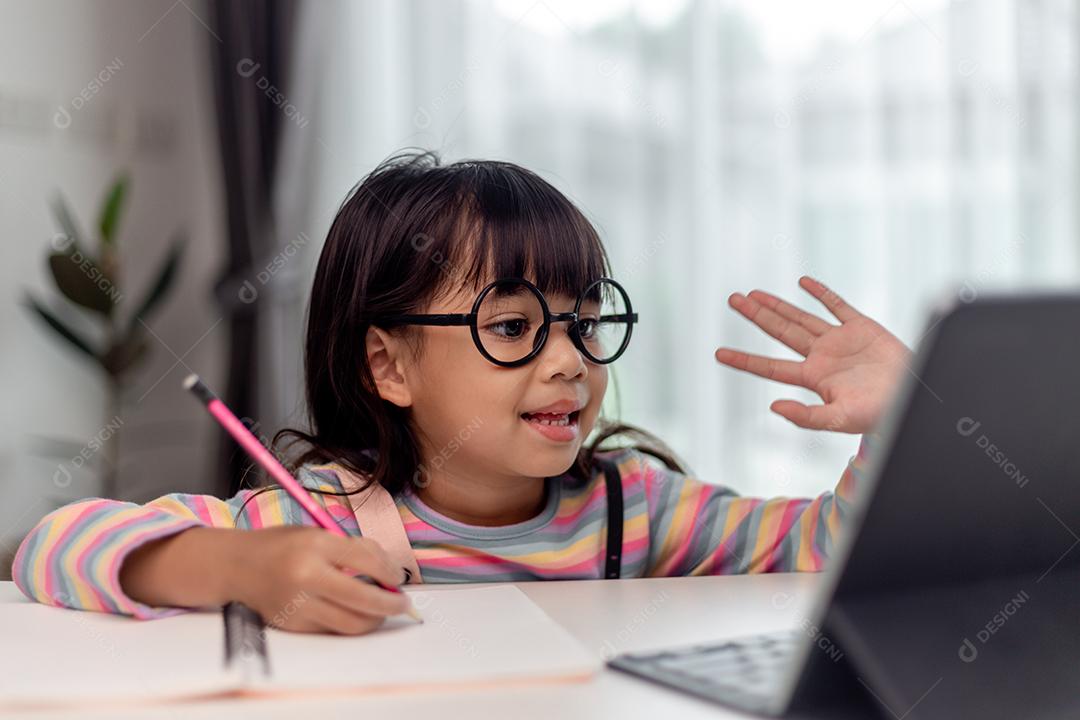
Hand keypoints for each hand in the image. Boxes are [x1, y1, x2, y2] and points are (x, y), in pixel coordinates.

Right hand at [230, 526, 409, 634]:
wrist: (237, 566)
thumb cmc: (282, 546)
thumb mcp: (318, 534)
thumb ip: (354, 549)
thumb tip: (390, 572)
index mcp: (315, 546)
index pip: (366, 561)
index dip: (389, 572)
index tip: (398, 578)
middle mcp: (306, 577)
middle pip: (363, 600)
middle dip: (391, 604)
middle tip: (403, 603)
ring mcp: (298, 605)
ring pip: (351, 623)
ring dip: (374, 618)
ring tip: (381, 609)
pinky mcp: (294, 626)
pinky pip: (333, 629)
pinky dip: (349, 621)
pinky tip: (353, 611)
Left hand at [714, 276, 909, 434]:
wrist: (914, 398)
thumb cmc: (879, 414)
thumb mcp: (839, 419)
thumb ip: (806, 416)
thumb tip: (773, 407)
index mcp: (813, 378)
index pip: (769, 367)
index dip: (744, 360)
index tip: (718, 354)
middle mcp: (821, 356)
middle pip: (780, 332)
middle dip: (756, 316)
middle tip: (732, 300)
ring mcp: (840, 340)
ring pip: (801, 317)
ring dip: (778, 304)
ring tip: (753, 294)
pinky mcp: (861, 327)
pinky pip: (837, 305)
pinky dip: (821, 293)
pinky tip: (803, 283)